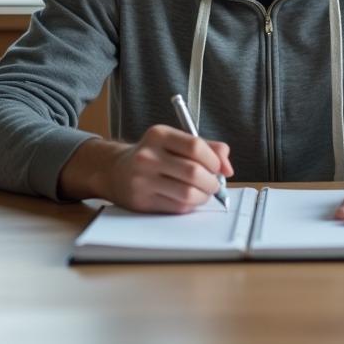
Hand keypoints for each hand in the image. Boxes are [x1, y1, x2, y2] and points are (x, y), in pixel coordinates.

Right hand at [59, 125, 232, 212]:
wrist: (115, 171)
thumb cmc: (154, 155)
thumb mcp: (176, 142)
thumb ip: (208, 148)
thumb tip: (227, 168)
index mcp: (159, 135)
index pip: (196, 146)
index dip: (214, 160)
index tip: (217, 167)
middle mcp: (148, 156)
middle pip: (194, 172)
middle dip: (212, 182)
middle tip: (214, 184)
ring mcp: (142, 180)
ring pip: (188, 194)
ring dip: (203, 196)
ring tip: (202, 192)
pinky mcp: (142, 201)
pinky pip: (177, 207)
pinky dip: (189, 206)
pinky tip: (186, 199)